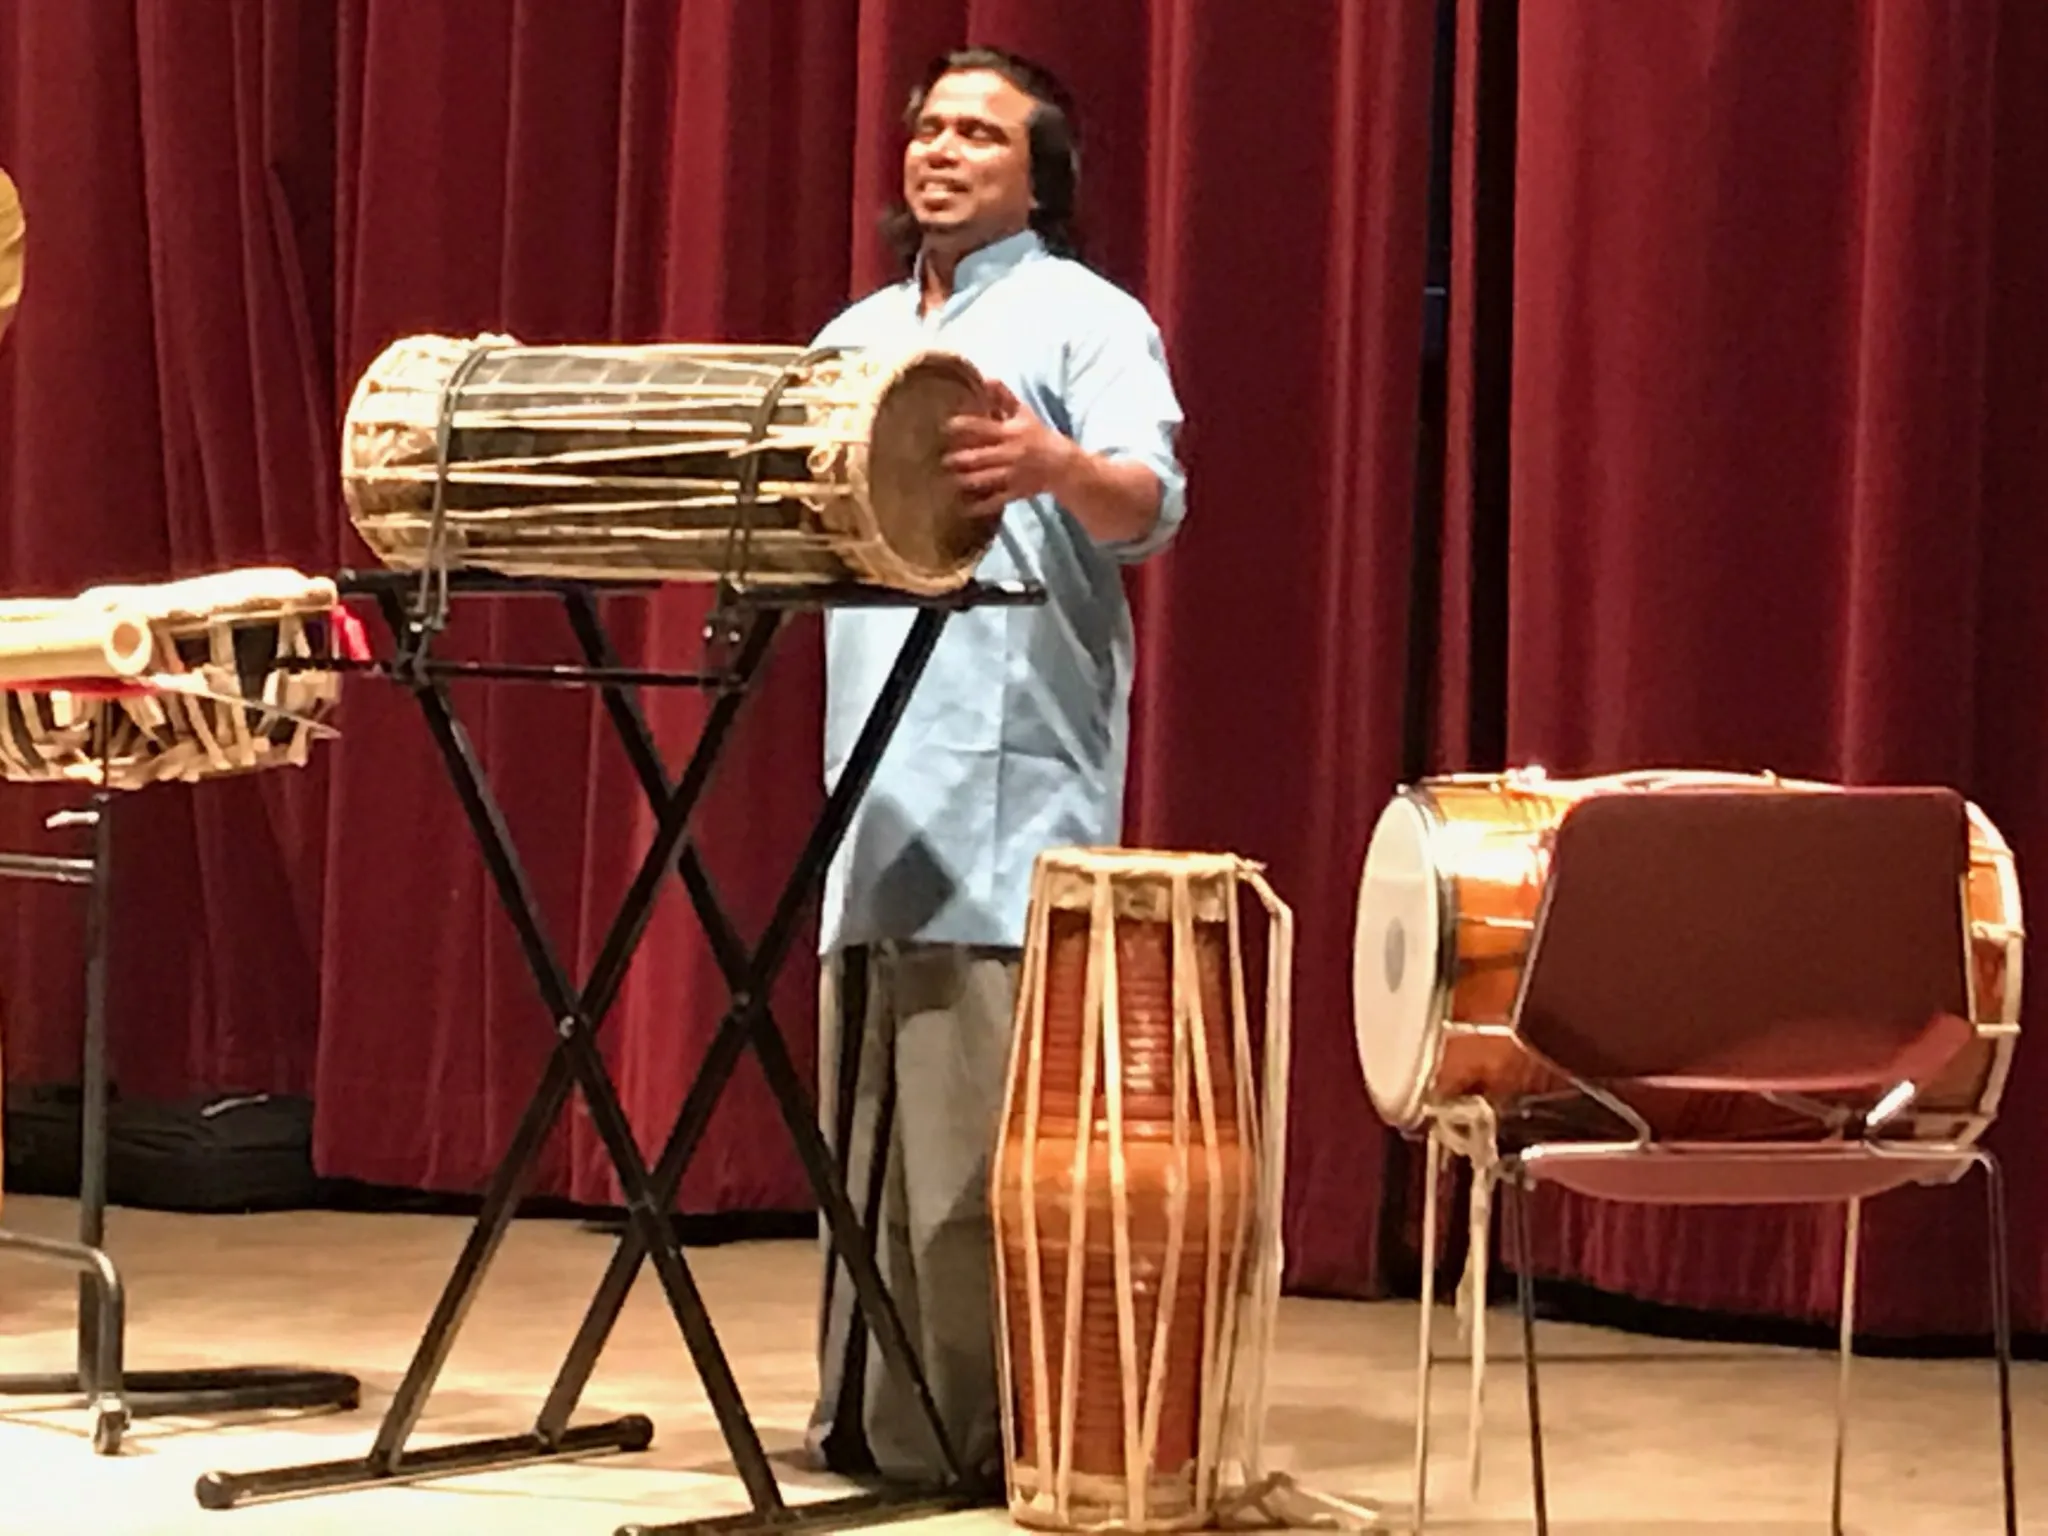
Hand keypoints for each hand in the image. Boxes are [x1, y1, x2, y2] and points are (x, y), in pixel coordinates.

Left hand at [942, 380, 1075, 517]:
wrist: (1062, 465)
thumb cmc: (1038, 436)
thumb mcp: (1024, 414)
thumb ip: (1003, 397)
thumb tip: (985, 378)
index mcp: (1009, 432)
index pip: (983, 428)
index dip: (963, 426)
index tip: (945, 427)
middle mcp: (1010, 453)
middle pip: (979, 456)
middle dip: (958, 459)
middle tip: (941, 460)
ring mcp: (1012, 475)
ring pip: (984, 479)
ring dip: (965, 480)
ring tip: (947, 480)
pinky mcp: (1015, 492)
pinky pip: (995, 501)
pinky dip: (979, 506)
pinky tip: (963, 507)